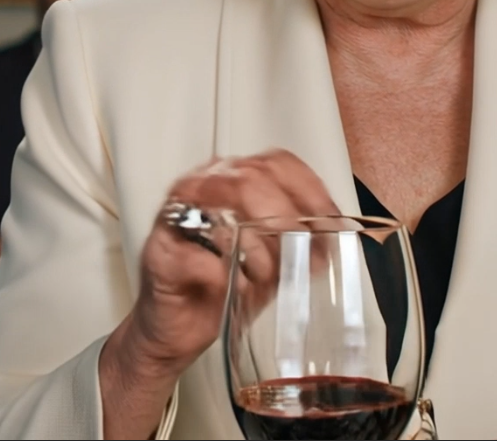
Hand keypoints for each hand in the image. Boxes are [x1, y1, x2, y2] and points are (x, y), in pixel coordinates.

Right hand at [98, 151, 336, 438]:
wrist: (178, 332)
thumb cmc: (224, 290)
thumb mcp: (275, 263)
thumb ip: (300, 244)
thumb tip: (336, 237)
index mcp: (231, 181)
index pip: (277, 163)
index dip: (310, 189)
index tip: (332, 221)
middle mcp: (202, 188)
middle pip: (251, 179)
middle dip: (286, 219)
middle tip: (300, 252)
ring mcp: (176, 218)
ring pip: (223, 205)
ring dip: (257, 245)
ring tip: (266, 274)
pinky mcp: (159, 254)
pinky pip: (201, 256)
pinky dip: (228, 274)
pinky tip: (239, 287)